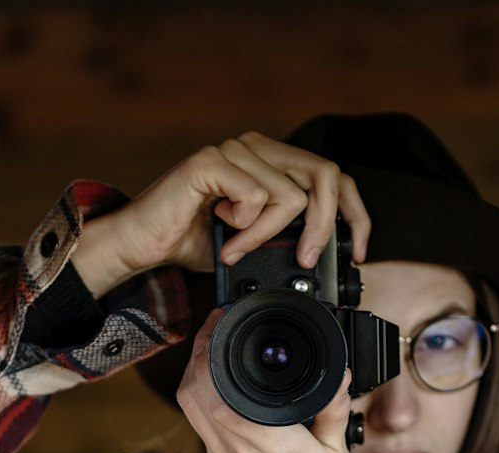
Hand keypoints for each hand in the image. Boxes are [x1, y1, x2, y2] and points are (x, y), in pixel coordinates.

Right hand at [74, 132, 370, 297]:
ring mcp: (235, 150)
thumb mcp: (254, 244)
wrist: (142, 243)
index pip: (332, 176)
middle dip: (322, 226)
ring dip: (268, 235)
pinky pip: (257, 196)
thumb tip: (321, 256)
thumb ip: (286, 239)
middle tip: (305, 258)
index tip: (356, 253)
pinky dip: (246, 228)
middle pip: (325, 176)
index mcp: (271, 162)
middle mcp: (257, 148)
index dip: (354, 213)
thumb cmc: (191, 241)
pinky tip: (222, 230)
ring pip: (290, 195)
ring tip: (238, 248)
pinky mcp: (213, 161)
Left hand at [176, 310, 358, 452]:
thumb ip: (332, 408)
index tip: (223, 319)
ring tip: (220, 351)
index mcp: (264, 446)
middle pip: (191, 392)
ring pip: (191, 409)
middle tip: (218, 328)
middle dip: (198, 352)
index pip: (216, 388)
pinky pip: (203, 426)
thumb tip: (335, 372)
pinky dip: (207, 400)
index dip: (210, 346)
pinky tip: (227, 390)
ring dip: (197, 376)